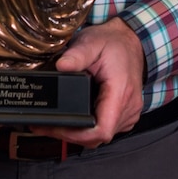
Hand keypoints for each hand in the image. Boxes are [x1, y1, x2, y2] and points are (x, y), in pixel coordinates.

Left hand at [48, 17, 145, 147]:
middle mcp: (128, 106)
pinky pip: (105, 129)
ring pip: (101, 136)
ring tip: (55, 124)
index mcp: (121, 92)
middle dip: (70, 135)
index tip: (58, 128)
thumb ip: (77, 55)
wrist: (131, 41)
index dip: (78, 135)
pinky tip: (74, 120)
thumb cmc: (113, 43)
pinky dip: (88, 128)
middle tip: (46, 126)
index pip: (102, 130)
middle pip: (98, 137)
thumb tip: (61, 65)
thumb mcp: (91, 43)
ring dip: (78, 133)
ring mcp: (128, 112)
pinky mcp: (125, 114)